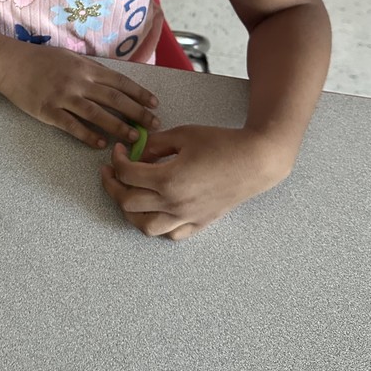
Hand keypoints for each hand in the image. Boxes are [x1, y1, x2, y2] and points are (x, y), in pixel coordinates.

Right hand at [0, 43, 159, 148]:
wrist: (9, 62)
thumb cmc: (40, 59)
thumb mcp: (69, 56)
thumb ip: (90, 69)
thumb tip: (112, 82)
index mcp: (85, 67)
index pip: (120, 82)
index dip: (139, 94)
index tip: (154, 104)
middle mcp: (78, 81)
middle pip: (114, 99)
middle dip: (137, 112)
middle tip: (153, 125)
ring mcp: (63, 97)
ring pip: (97, 114)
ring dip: (118, 126)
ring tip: (134, 137)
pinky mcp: (48, 111)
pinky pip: (72, 126)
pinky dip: (88, 135)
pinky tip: (101, 143)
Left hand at [101, 125, 288, 239]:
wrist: (256, 160)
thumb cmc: (222, 143)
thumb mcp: (184, 135)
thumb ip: (155, 144)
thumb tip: (137, 150)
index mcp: (168, 179)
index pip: (127, 174)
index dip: (117, 160)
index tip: (119, 151)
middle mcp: (174, 203)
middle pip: (128, 202)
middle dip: (115, 185)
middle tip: (114, 171)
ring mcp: (187, 216)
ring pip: (145, 226)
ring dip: (131, 211)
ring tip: (129, 195)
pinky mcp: (200, 222)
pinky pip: (171, 234)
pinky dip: (158, 225)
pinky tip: (156, 210)